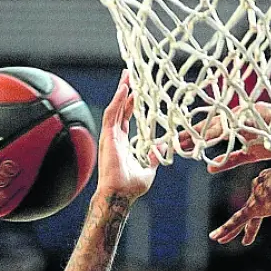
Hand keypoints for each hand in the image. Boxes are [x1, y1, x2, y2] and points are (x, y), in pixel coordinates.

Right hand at [96, 71, 157, 199]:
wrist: (120, 194)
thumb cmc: (130, 187)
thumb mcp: (148, 169)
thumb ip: (153, 157)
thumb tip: (161, 148)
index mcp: (122, 143)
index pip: (126, 118)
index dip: (130, 104)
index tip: (136, 92)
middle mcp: (115, 137)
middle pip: (119, 109)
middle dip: (124, 92)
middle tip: (129, 75)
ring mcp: (110, 136)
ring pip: (115, 108)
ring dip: (120, 92)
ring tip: (127, 76)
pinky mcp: (108, 137)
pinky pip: (112, 114)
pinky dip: (118, 101)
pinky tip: (124, 89)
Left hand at [208, 160, 270, 245]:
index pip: (265, 192)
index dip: (264, 204)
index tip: (264, 212)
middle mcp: (262, 182)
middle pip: (253, 204)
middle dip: (248, 221)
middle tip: (244, 236)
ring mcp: (259, 195)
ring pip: (242, 215)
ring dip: (230, 228)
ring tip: (219, 238)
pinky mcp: (257, 206)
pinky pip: (238, 220)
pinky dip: (227, 229)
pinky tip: (218, 238)